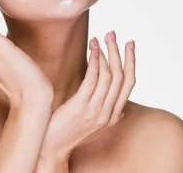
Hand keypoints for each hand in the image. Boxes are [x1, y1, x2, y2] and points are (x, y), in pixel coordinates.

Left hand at [40, 31, 135, 160]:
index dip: (131, 61)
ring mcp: (96, 111)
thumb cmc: (68, 133)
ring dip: (106, 52)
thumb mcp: (94, 127)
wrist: (50, 149)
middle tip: (114, 34)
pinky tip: (93, 49)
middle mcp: (108, 113)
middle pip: (121, 76)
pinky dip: (95, 61)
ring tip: (100, 38)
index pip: (129, 84)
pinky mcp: (81, 107)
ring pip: (109, 75)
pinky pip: (93, 79)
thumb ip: (108, 116)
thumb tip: (123, 111)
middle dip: (119, 52)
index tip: (129, 44)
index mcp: (113, 116)